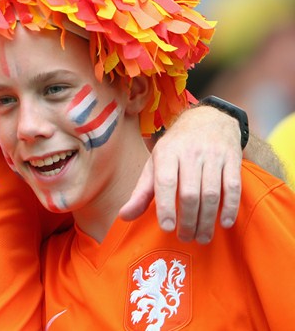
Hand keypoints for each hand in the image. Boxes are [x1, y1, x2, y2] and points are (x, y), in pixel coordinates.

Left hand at [118, 105, 241, 242]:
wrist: (208, 119)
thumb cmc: (176, 148)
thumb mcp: (155, 164)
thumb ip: (141, 192)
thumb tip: (124, 216)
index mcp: (166, 153)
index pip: (165, 182)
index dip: (166, 206)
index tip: (168, 228)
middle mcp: (190, 152)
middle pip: (190, 192)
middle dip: (188, 220)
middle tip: (185, 237)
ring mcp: (213, 155)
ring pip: (211, 193)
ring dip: (207, 220)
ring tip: (202, 237)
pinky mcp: (232, 159)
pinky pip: (233, 187)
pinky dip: (229, 207)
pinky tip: (224, 223)